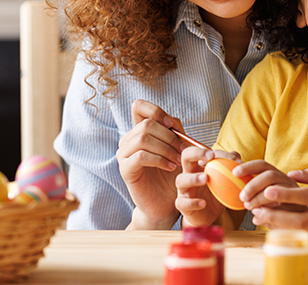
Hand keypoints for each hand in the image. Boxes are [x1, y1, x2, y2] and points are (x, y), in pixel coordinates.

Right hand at [116, 100, 187, 228]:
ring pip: (143, 138)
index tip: (171, 125)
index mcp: (140, 130)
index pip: (138, 106)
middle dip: (169, 136)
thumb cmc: (172, 174)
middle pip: (146, 124)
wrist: (166, 202)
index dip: (155, 110)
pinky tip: (170, 167)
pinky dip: (159, 159)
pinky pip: (140, 156)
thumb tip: (171, 120)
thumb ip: (174, 131)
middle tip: (183, 151)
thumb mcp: (177, 148)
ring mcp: (124, 154)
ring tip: (178, 161)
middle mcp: (128, 140)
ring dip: (165, 148)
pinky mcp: (125, 170)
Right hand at [175, 147, 228, 227]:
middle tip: (211, 156)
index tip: (234, 160)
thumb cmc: (214, 194)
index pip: (204, 151)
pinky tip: (203, 203)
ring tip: (206, 178)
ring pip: (181, 180)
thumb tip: (236, 156)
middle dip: (197, 153)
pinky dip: (192, 202)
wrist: (207, 215)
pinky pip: (182, 202)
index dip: (218, 152)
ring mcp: (184, 189)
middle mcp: (189, 174)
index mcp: (199, 165)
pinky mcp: (183, 205)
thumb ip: (228, 166)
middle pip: (186, 156)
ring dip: (193, 178)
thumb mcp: (224, 180)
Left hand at [235, 160, 303, 214]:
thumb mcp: (263, 196)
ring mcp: (295, 194)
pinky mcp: (300, 208)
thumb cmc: (276, 207)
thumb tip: (241, 193)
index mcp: (276, 175)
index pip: (262, 165)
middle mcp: (287, 181)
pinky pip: (284, 209)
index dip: (248, 167)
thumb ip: (252, 191)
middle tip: (243, 197)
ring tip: (251, 209)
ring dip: (260, 199)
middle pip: (270, 175)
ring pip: (277, 191)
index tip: (234, 173)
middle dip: (253, 185)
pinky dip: (270, 215)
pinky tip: (260, 220)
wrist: (304, 219)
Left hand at [248, 164, 307, 245]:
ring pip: (306, 235)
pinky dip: (294, 236)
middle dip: (278, 216)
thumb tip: (292, 174)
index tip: (268, 190)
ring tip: (262, 220)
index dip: (289, 195)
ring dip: (282, 229)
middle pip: (305, 221)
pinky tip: (278, 230)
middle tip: (257, 209)